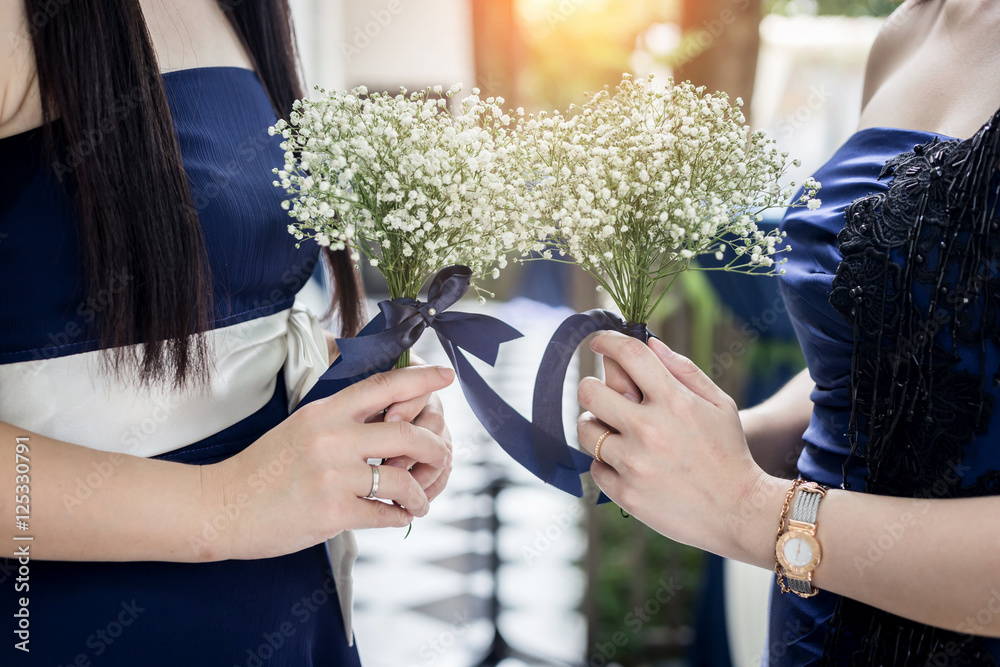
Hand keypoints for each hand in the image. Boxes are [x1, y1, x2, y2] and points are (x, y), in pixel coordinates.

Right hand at [203, 364, 454, 560]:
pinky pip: (385, 513)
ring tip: (420, 501)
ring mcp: (332, 475)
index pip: (384, 385)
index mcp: (325, 411)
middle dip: (436, 448)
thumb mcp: (301, 426)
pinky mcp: (331, 511)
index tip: (447, 375)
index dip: (421, 378)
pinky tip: (400, 517)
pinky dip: (400, 516)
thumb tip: (387, 415)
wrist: (222, 504)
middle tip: (442, 458)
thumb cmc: (264, 468)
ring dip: (420, 493)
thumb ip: (341, 419)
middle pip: (407, 433)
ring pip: (402, 479)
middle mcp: (332, 438)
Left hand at [576, 332, 767, 560]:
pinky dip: (607, 464)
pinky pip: (595, 466)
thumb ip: (683, 370)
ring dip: (596, 426)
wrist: (739, 512)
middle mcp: (649, 428)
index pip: (628, 354)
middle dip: (591, 388)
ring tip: (616, 433)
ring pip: (586, 429)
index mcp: (674, 401)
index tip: (598, 343)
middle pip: (590, 391)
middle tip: (602, 396)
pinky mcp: (625, 493)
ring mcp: (634, 462)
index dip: (607, 341)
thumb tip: (649, 343)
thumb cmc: (728, 452)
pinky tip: (629, 465)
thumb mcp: (719, 404)